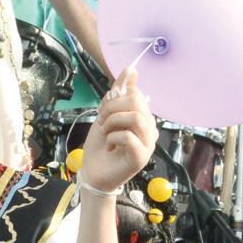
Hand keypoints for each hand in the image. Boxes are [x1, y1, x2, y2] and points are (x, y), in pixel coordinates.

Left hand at [78, 70, 154, 192]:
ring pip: (136, 117)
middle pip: (137, 102)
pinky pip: (129, 137)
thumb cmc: (100, 146)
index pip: (135, 93)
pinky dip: (113, 138)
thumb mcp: (105, 114)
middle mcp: (149, 129)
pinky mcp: (142, 157)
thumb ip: (117, 94)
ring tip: (105, 132)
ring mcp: (148, 143)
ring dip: (113, 122)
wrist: (93, 173)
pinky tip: (109, 145)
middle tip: (101, 121)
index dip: (114, 98)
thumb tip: (131, 69)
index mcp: (142, 117)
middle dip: (111, 108)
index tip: (102, 111)